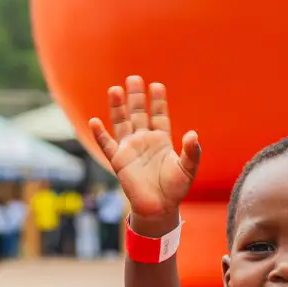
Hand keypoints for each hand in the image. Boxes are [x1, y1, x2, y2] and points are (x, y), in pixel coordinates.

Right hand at [89, 76, 200, 222]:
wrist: (159, 208)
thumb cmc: (175, 188)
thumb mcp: (188, 168)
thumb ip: (191, 151)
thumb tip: (193, 134)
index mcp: (161, 140)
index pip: (159, 115)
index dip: (158, 101)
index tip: (157, 86)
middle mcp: (144, 141)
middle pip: (138, 113)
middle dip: (136, 97)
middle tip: (134, 78)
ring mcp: (130, 149)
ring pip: (122, 123)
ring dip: (118, 107)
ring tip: (115, 90)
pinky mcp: (119, 161)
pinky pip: (107, 145)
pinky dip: (100, 134)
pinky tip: (94, 121)